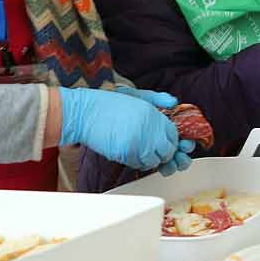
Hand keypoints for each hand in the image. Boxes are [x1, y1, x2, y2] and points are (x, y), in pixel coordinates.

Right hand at [58, 86, 194, 173]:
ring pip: (154, 161)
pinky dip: (138, 163)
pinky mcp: (125, 153)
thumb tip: (174, 103)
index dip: (171, 140)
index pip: (173, 134)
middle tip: (155, 151)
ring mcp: (137, 142)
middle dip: (164, 153)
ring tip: (142, 152)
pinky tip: (132, 155)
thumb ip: (157, 98)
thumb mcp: (136, 96)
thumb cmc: (108, 104)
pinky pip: (138, 164)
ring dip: (150, 159)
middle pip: (167, 150)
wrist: (85, 113)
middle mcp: (148, 128)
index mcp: (152, 114)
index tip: (165, 142)